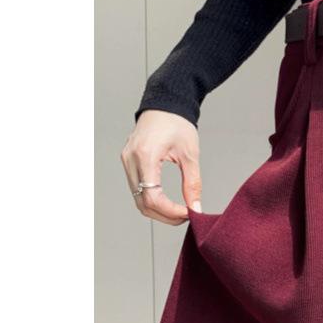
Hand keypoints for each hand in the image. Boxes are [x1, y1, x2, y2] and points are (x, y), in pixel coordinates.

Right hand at [121, 110, 201, 224]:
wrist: (164, 105)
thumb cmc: (177, 123)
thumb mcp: (190, 154)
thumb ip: (192, 184)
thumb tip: (196, 208)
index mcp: (145, 155)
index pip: (152, 196)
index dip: (170, 211)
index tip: (188, 214)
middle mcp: (131, 160)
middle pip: (142, 202)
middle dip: (165, 215)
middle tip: (186, 217)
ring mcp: (127, 161)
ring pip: (137, 199)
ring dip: (158, 211)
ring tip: (179, 212)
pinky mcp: (128, 163)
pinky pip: (137, 190)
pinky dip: (152, 200)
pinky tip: (168, 203)